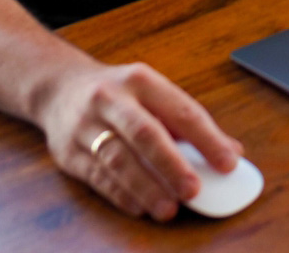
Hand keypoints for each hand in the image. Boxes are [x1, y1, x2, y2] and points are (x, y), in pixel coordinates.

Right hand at [38, 61, 242, 221]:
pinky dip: (121, 194)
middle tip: (195, 190)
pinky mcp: (69, 152)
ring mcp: (86, 124)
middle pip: (145, 132)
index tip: (228, 162)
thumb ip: (187, 122)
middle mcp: (112, 98)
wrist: (58, 88)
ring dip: (146, 187)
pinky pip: (97, 177)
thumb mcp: (152, 93)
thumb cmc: (118, 94)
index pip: (180, 109)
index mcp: (141, 79)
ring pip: (118, 158)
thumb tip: (230, 151)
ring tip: (169, 208)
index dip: (206, 138)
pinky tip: (140, 208)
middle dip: (172, 164)